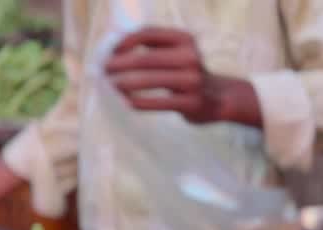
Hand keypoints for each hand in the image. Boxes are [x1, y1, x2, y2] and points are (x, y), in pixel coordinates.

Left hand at [105, 27, 260, 126]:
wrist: (218, 98)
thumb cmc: (187, 72)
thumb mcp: (176, 51)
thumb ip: (153, 45)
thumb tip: (115, 49)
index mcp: (185, 39)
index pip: (149, 34)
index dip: (125, 42)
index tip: (111, 52)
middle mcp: (191, 57)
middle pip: (146, 59)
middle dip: (120, 65)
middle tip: (105, 71)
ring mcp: (193, 81)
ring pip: (150, 80)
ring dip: (125, 83)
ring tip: (112, 86)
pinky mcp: (192, 102)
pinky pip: (159, 102)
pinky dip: (140, 103)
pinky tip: (128, 103)